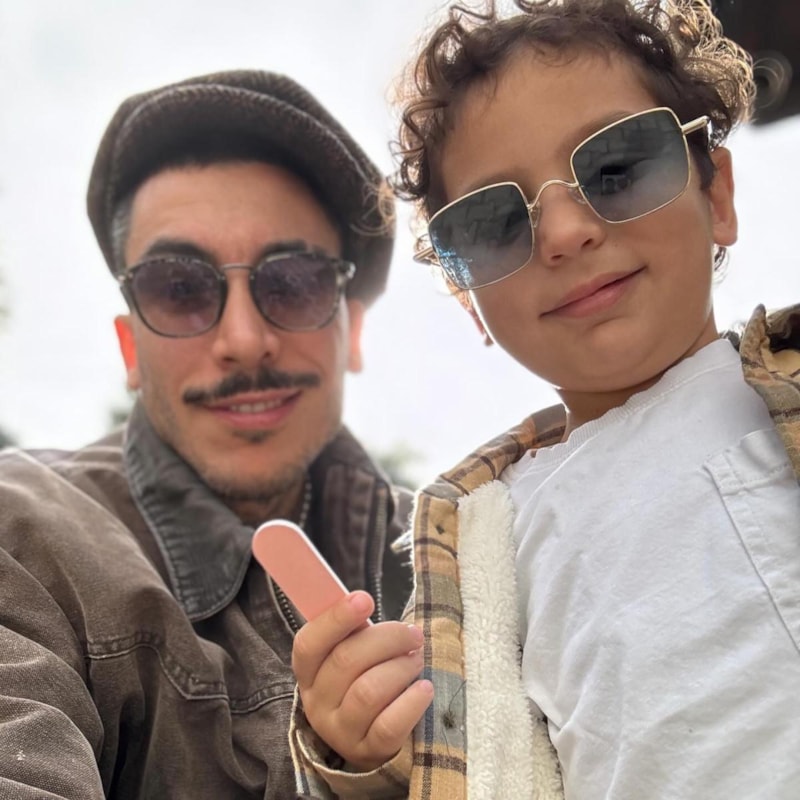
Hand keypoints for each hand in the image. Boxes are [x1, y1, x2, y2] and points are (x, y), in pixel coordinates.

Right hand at [292, 591, 433, 771]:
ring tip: (416, 659)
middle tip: (412, 634)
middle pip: (346, 661)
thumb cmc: (363, 677)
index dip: (335, 619)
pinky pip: (389, 725)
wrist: (371, 733)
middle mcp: (317, 702)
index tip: (365, 599)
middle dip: (387, 639)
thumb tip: (360, 603)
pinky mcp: (367, 751)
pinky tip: (423, 688)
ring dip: (400, 667)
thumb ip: (352, 631)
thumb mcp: (351, 652)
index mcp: (308, 671)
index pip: (309, 643)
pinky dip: (411, 701)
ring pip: (368, 691)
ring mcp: (340, 731)